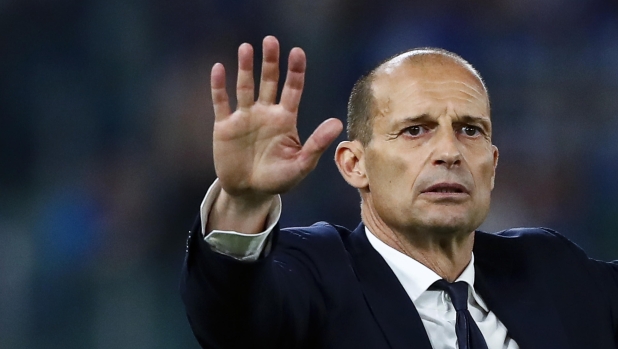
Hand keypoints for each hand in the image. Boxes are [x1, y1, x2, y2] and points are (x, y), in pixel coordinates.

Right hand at [211, 36, 342, 204]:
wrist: (249, 192)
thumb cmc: (278, 179)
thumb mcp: (301, 165)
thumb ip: (317, 144)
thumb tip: (338, 123)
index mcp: (285, 119)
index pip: (292, 89)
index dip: (295, 71)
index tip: (297, 52)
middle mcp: (265, 113)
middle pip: (269, 81)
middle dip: (270, 61)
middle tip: (271, 40)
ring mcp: (244, 118)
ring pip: (245, 87)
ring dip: (245, 68)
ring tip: (246, 48)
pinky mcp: (224, 127)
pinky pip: (222, 102)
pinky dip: (219, 86)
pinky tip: (219, 68)